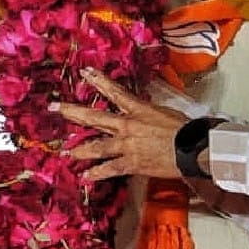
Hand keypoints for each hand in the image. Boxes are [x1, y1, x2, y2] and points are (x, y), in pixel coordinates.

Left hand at [53, 69, 189, 181]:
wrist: (194, 149)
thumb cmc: (184, 129)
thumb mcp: (164, 112)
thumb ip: (147, 111)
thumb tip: (141, 110)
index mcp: (137, 109)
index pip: (113, 91)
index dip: (98, 80)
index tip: (84, 72)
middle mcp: (126, 125)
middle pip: (93, 117)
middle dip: (71, 112)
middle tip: (54, 108)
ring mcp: (126, 145)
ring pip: (96, 146)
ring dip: (79, 150)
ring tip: (66, 153)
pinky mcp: (131, 163)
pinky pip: (110, 169)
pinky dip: (97, 173)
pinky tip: (85, 176)